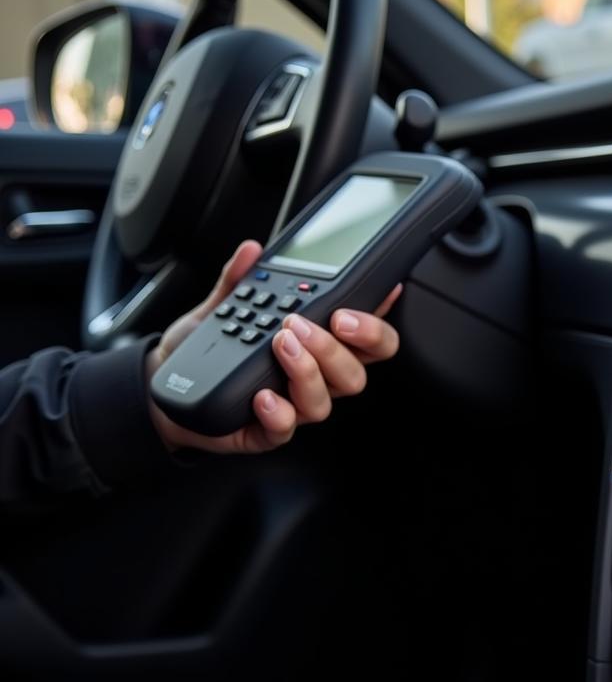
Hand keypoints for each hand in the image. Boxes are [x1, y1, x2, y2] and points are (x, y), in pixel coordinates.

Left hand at [146, 241, 401, 453]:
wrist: (166, 391)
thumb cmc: (206, 352)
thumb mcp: (219, 308)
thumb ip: (237, 279)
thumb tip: (250, 250)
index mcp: (317, 348)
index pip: (365, 341)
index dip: (375, 325)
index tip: (363, 304)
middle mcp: (312, 379)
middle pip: (355, 373)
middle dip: (338, 348)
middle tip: (306, 325)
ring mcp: (292, 406)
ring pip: (326, 401)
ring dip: (307, 371)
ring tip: (279, 345)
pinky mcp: (267, 431)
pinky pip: (286, 428)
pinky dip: (278, 412)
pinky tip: (262, 394)